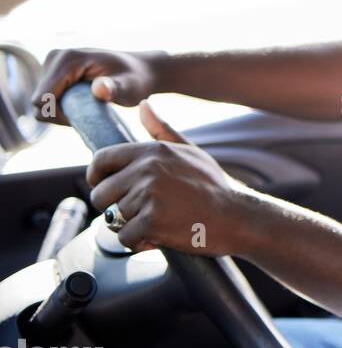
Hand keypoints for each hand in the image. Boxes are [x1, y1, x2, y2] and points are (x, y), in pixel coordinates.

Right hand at [33, 48, 166, 124]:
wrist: (140, 70)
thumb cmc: (136, 80)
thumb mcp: (130, 87)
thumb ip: (115, 89)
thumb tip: (99, 89)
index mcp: (67, 60)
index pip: (42, 99)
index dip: (59, 115)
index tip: (86, 117)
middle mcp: (55, 57)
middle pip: (40, 101)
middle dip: (60, 114)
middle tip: (90, 115)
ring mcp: (52, 63)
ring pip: (42, 101)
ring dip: (62, 110)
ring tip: (89, 109)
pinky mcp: (54, 70)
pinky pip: (47, 97)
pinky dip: (62, 106)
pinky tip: (82, 106)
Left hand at [85, 100, 253, 254]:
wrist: (237, 218)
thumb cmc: (214, 187)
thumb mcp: (190, 152)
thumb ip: (162, 130)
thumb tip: (143, 104)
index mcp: (153, 151)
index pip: (101, 160)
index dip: (98, 178)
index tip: (109, 189)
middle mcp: (147, 170)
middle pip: (101, 194)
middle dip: (115, 208)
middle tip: (141, 212)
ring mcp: (149, 195)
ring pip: (113, 218)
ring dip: (131, 226)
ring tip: (158, 223)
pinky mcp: (151, 221)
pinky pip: (124, 237)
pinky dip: (139, 242)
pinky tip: (160, 236)